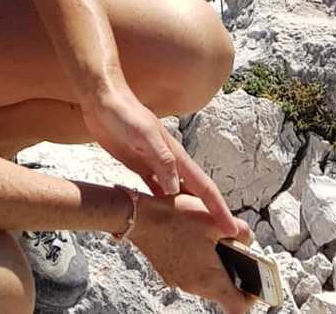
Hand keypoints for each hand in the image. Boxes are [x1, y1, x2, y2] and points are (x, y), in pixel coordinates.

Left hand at [80, 82, 245, 236]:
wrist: (103, 98)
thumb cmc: (124, 112)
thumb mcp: (144, 134)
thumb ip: (162, 159)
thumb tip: (176, 189)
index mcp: (175, 155)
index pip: (203, 185)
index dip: (218, 207)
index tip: (232, 228)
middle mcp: (169, 161)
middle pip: (195, 192)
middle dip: (210, 212)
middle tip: (223, 236)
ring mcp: (155, 163)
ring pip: (178, 192)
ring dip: (188, 209)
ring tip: (197, 230)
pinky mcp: (139, 165)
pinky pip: (156, 189)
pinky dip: (164, 203)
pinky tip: (164, 215)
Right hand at [131, 194, 257, 313]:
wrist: (139, 217)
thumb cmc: (175, 218)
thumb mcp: (215, 218)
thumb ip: (240, 231)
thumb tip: (248, 239)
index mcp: (210, 279)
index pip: (238, 308)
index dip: (251, 298)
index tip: (254, 283)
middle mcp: (195, 287)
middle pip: (222, 292)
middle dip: (231, 272)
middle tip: (232, 250)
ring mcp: (180, 282)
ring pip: (206, 281)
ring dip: (213, 265)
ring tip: (210, 239)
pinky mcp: (170, 273)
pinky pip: (191, 273)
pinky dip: (197, 261)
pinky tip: (192, 239)